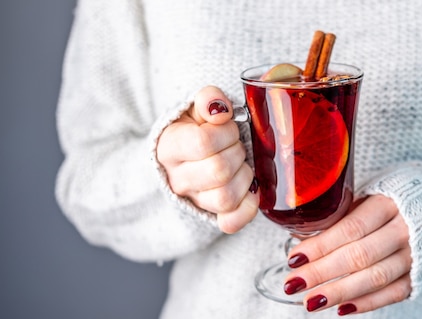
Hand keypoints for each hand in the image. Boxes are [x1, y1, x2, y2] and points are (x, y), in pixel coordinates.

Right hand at [156, 86, 258, 233]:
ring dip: (244, 176)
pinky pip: (231, 222)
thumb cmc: (195, 129)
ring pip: (226, 197)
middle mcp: (177, 179)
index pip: (203, 143)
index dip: (225, 132)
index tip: (228, 126)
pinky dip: (247, 207)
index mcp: (169, 148)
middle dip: (237, 152)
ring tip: (240, 164)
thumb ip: (208, 99)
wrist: (184, 155)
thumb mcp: (196, 108)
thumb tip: (220, 109)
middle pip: (218, 171)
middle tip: (236, 144)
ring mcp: (194, 200)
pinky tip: (251, 190)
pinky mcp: (211, 215)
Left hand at [285, 195, 411, 314]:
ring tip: (312, 301)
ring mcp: (416, 254)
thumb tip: (301, 237)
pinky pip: (393, 293)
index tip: (295, 257)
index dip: (321, 245)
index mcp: (389, 202)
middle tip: (294, 284)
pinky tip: (342, 308)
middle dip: (322, 272)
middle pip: (360, 255)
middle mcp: (405, 229)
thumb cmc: (398, 197)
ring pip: (376, 278)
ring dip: (340, 292)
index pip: (351, 228)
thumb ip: (340, 215)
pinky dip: (367, 303)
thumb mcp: (370, 193)